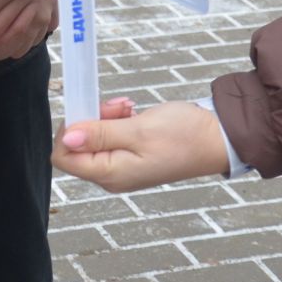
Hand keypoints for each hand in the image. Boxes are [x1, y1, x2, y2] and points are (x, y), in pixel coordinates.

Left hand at [54, 100, 229, 192]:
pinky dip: (115, 120)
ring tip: (128, 107)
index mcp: (110, 174)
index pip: (64, 156)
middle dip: (89, 119)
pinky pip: (109, 136)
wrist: (217, 139)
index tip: (87, 108)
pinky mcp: (131, 155)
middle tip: (116, 106)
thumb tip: (68, 139)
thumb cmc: (184, 136)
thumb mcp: (139, 130)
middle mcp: (112, 175)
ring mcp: (121, 166)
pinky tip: (132, 112)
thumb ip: (100, 134)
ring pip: (93, 137)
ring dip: (104, 116)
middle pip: (77, 146)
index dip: (69, 130)